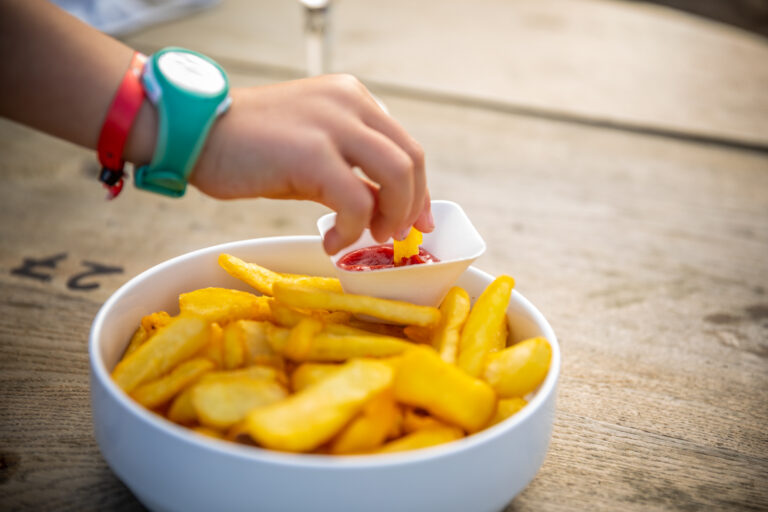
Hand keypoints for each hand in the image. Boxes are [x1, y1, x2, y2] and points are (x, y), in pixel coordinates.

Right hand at [189, 74, 433, 253]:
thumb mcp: (312, 149)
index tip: (416, 221)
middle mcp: (350, 103)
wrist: (195, 135)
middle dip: (412, 206)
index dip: (419, 190)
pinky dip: (352, 230)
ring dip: (391, 216)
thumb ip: (351, 170)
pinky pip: (356, 202)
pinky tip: (332, 243)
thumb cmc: (250, 147)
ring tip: (367, 238)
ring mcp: (333, 124)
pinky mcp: (312, 152)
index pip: (406, 145)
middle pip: (412, 159)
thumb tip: (385, 210)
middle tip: (394, 236)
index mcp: (353, 98)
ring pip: (397, 176)